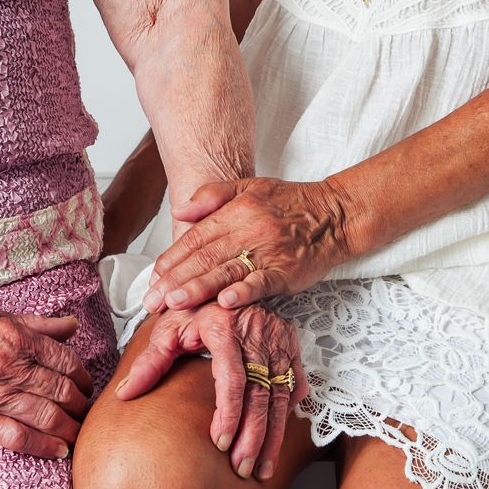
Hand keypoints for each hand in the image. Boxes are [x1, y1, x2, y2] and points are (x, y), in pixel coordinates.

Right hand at [0, 291, 93, 457]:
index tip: (86, 386)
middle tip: (87, 412)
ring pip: (47, 416)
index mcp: (19, 338)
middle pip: (62, 392)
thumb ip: (37, 323)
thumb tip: (72, 326)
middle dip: (81, 405)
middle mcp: (12, 367)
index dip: (83, 377)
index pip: (67, 363)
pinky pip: (17, 437)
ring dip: (70, 428)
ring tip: (79, 434)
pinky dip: (43, 446)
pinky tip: (59, 451)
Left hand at [115, 302, 307, 480]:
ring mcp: (278, 338)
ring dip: (273, 435)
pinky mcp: (290, 344)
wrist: (221, 283)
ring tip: (261, 469)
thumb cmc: (192, 307)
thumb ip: (148, 363)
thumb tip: (124, 394)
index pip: (232, 378)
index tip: (219, 443)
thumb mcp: (167, 329)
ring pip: (281, 395)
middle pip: (260, 393)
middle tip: (243, 469)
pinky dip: (290, 413)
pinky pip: (295, 383)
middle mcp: (256, 331)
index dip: (228, 414)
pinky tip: (280, 439)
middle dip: (253, 437)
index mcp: (224, 325)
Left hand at [141, 176, 350, 313]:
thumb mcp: (249, 186)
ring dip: (199, 288)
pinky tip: (226, 302)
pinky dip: (244, 293)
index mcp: (235, 212)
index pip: (196, 237)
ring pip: (226, 271)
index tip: (154, 276)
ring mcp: (267, 252)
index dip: (173, 257)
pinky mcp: (286, 271)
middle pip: (205, 257)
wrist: (334, 213)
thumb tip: (179, 210)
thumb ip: (212, 195)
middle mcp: (248, 231)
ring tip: (176, 303)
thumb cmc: (290, 202)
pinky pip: (262, 282)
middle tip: (153, 300)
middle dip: (175, 280)